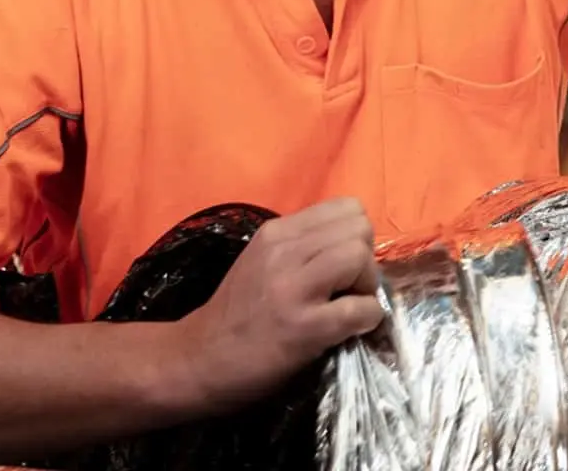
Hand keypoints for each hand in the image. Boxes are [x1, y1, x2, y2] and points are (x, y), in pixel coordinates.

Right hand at [172, 198, 384, 411]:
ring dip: (367, 285)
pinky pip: (360, 308)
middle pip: (359, 228)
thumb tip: (357, 244)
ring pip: (359, 256)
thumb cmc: (238, 313)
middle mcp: (284, 252)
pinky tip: (351, 329)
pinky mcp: (304, 327)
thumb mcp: (264, 260)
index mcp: (277, 232)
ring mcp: (292, 289)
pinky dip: (367, 318)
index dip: (356, 236)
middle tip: (349, 287)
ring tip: (349, 305)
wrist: (199, 360)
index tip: (344, 264)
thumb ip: (304, 244)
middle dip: (365, 259)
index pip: (346, 207)